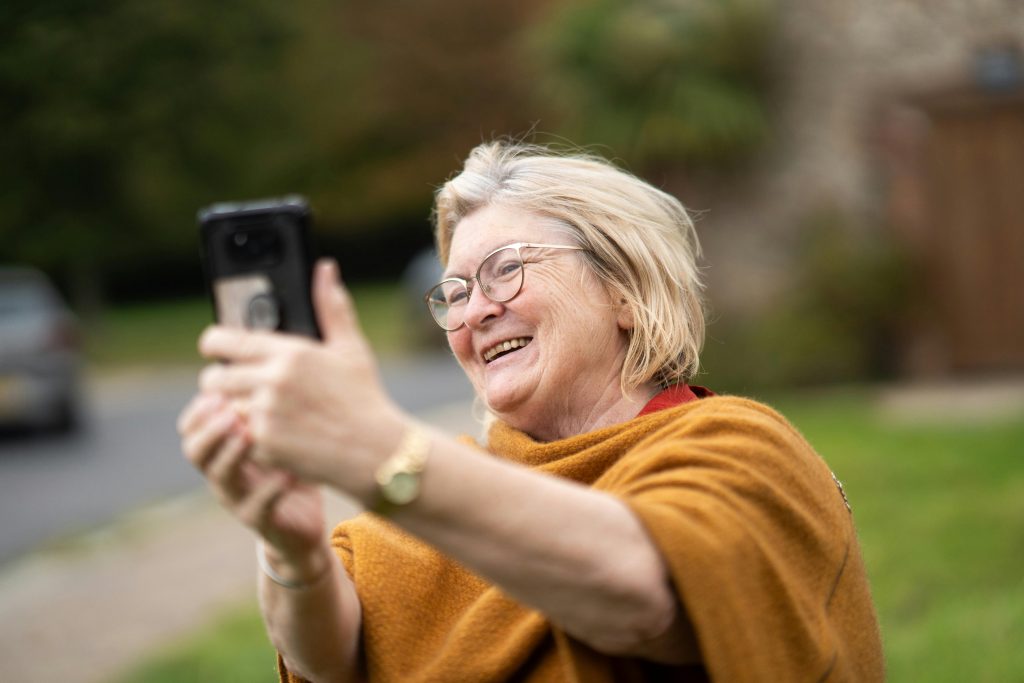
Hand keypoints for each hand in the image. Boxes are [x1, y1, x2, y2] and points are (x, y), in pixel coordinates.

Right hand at [177, 392, 325, 567]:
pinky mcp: (260, 521)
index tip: (216, 386)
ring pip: (221, 477)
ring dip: (232, 453)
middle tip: (228, 409)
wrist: (305, 524)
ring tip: (249, 434)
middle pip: (195, 450)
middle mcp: (224, 473)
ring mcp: (238, 499)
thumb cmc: (291, 468)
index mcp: (223, 448)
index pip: (193, 426)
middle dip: (209, 428)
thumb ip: (268, 401)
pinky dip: (271, 488)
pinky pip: (258, 505)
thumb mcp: (279, 432)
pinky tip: (287, 472)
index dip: (200, 408)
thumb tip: (262, 351)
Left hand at [195, 259, 405, 504]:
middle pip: (213, 379)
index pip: (223, 340)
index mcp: (290, 353)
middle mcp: (272, 381)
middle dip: (220, 382)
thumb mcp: (350, 348)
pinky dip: (254, 438)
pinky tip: (279, 436)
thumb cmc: (363, 397)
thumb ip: (331, 307)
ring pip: (226, 410)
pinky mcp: (264, 446)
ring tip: (264, 412)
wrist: (375, 451)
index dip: (213, 343)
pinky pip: (241, 437)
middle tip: (238, 385)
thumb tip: (325, 268)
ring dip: (237, 411)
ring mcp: (266, 416)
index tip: (215, 347)